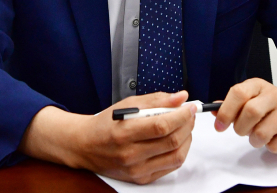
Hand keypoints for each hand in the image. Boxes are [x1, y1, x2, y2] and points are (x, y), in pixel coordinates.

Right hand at [19, 90, 196, 184]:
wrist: (86, 146)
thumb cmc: (106, 123)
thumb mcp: (128, 104)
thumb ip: (157, 100)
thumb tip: (180, 97)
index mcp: (125, 132)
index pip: (162, 125)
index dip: (181, 115)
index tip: (190, 106)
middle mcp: (131, 154)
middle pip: (171, 141)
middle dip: (187, 125)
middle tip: (190, 114)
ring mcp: (137, 169)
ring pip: (176, 156)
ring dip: (187, 139)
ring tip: (185, 126)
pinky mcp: (142, 179)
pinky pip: (170, 167)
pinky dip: (179, 152)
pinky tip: (177, 140)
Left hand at [212, 79, 276, 152]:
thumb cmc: (267, 107)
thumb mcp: (249, 99)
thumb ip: (231, 105)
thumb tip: (212, 111)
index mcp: (258, 85)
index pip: (238, 93)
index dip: (226, 111)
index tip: (219, 126)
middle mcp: (274, 94)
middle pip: (250, 112)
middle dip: (241, 128)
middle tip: (241, 131)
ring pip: (262, 133)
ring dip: (254, 141)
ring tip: (257, 135)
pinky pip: (276, 146)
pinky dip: (270, 147)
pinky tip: (274, 138)